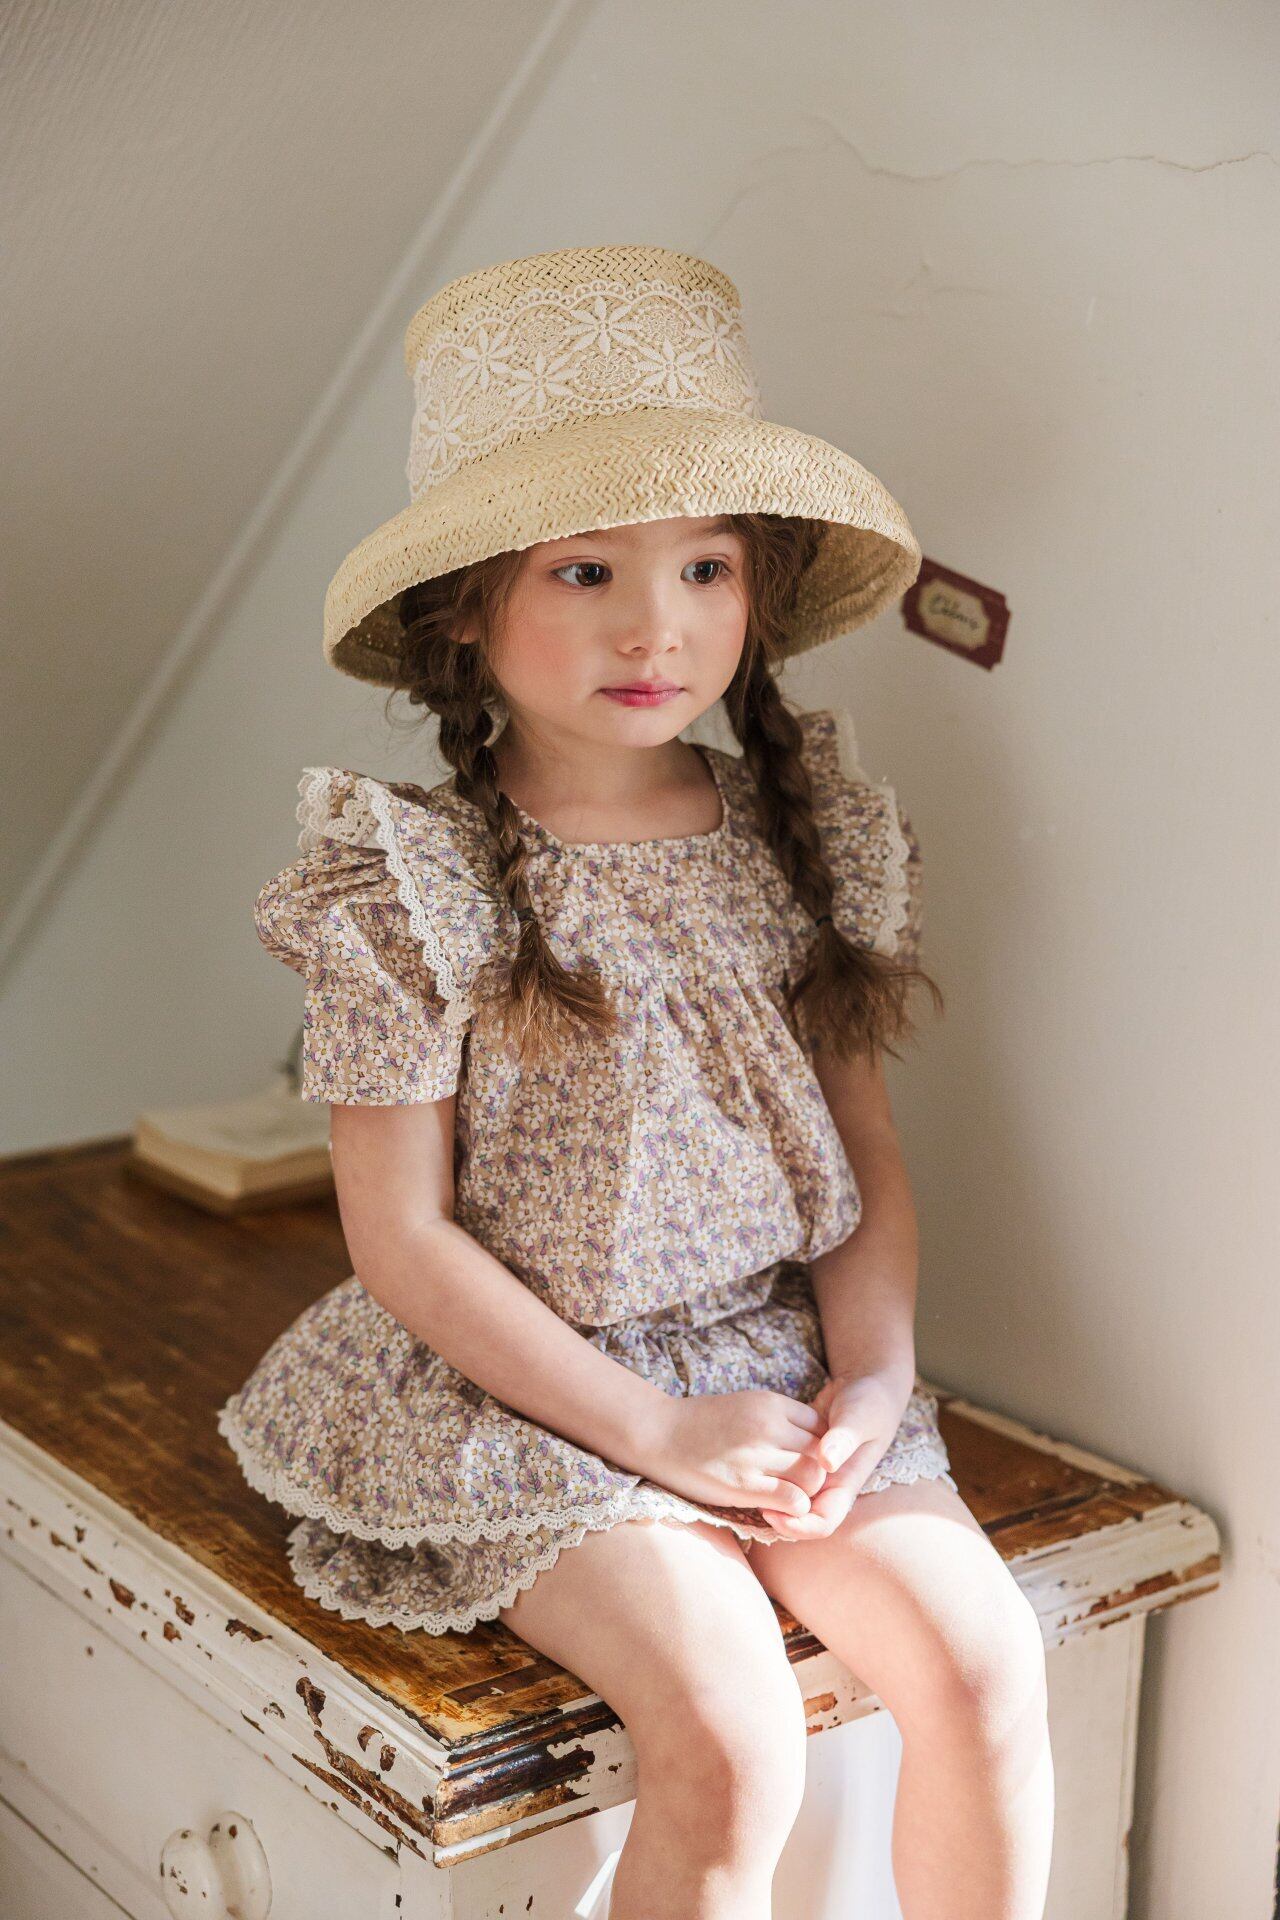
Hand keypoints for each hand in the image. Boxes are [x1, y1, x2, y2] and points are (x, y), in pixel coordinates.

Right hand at [636, 1388, 829, 1520]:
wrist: (657, 1432)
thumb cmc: (702, 1422)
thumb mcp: (746, 1406)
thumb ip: (778, 1421)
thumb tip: (812, 1442)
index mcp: (771, 1403)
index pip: (823, 1427)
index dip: (819, 1448)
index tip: (802, 1462)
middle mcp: (768, 1425)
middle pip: (822, 1454)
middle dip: (818, 1473)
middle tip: (799, 1485)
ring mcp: (756, 1454)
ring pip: (813, 1477)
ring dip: (806, 1493)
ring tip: (787, 1497)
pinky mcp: (743, 1484)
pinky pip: (792, 1500)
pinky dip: (792, 1509)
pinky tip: (774, 1508)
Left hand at [754, 1368, 912, 1542]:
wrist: (866, 1385)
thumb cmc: (869, 1403)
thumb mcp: (860, 1418)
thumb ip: (845, 1439)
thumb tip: (826, 1462)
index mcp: (845, 1484)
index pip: (822, 1523)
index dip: (798, 1526)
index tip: (771, 1512)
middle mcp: (828, 1484)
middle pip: (800, 1517)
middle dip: (777, 1515)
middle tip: (749, 1499)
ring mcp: (813, 1470)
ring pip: (789, 1496)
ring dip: (770, 1495)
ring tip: (746, 1482)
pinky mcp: (800, 1454)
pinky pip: (783, 1474)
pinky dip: (769, 1473)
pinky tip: (751, 1461)